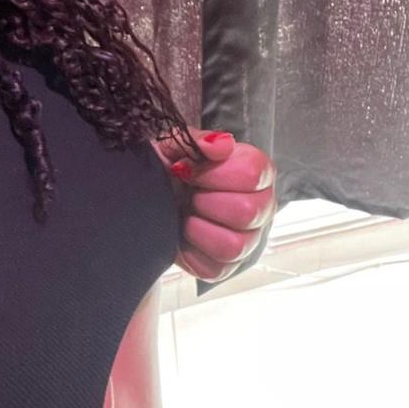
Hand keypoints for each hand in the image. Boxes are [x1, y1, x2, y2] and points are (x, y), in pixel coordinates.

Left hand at [150, 127, 277, 282]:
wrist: (147, 199)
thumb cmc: (170, 170)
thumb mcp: (177, 146)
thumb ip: (199, 140)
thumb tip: (219, 146)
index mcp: (256, 173)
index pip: (253, 172)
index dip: (215, 173)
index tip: (189, 171)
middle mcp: (261, 207)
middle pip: (248, 211)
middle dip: (206, 201)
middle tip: (189, 195)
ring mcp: (247, 241)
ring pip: (235, 245)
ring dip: (200, 229)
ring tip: (186, 216)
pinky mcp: (225, 267)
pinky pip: (215, 267)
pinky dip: (191, 252)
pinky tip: (183, 236)